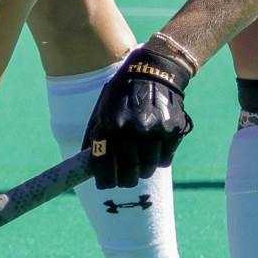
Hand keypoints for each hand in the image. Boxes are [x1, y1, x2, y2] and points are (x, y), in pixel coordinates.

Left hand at [84, 34, 194, 188]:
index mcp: (110, 125)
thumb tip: (85, 164)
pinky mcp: (173, 131)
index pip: (105, 165)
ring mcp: (154, 131)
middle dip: (125, 179)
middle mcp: (132, 130)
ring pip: (148, 169)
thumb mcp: (102, 110)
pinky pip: (164, 158)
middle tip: (125, 178)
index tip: (106, 185)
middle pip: (129, 174)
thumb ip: (95, 136)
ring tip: (140, 159)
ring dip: (143, 169)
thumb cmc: (122, 94)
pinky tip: (154, 145)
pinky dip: (159, 157)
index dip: (105, 180)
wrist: (155, 72)